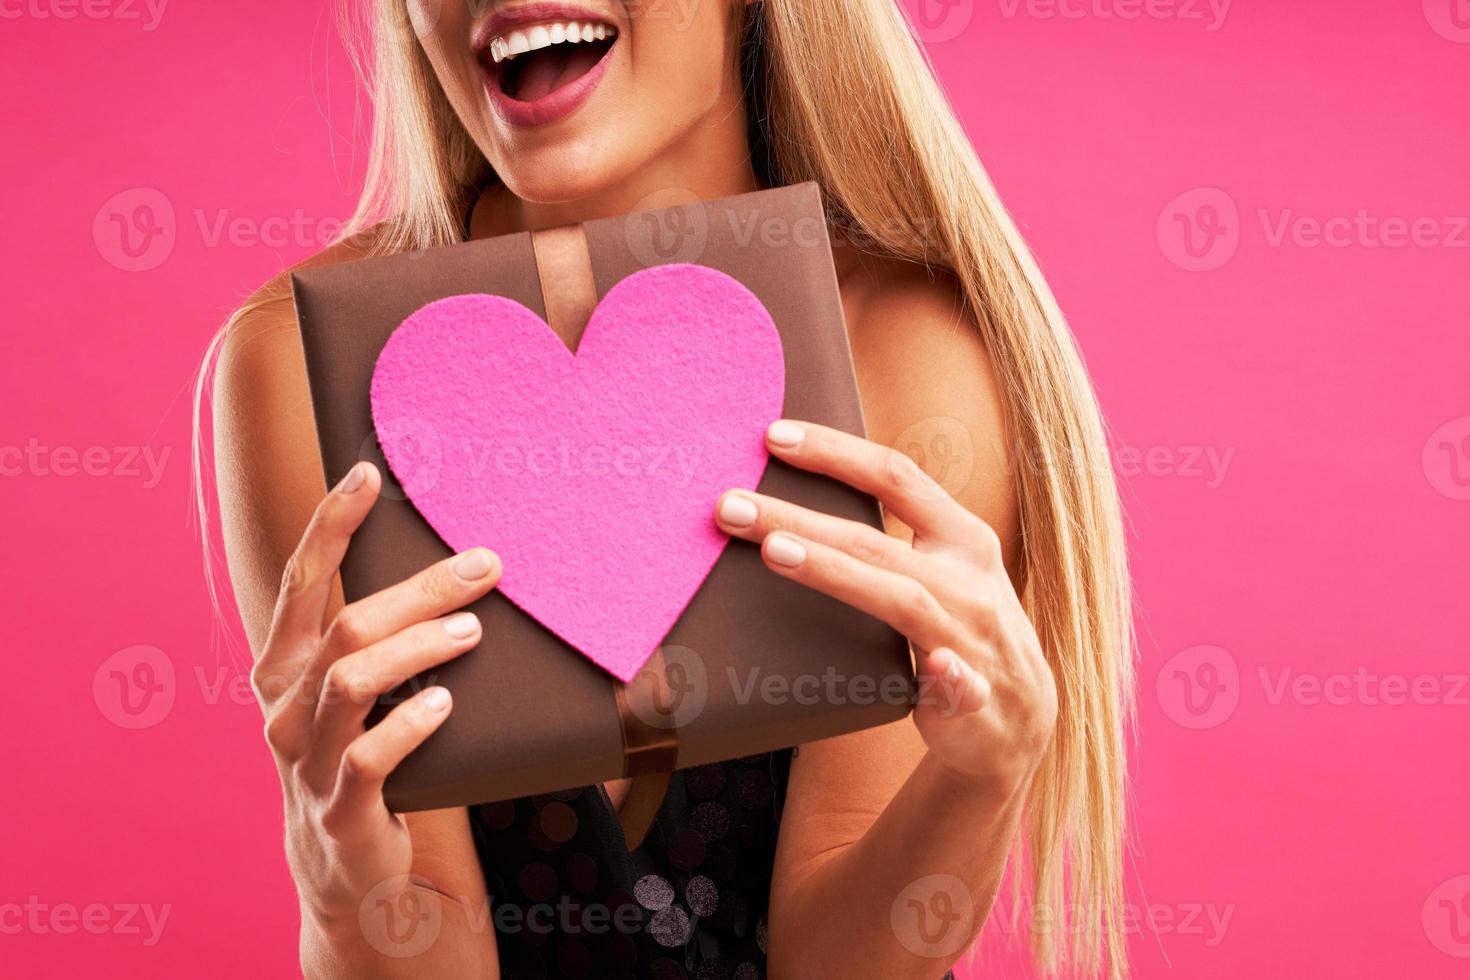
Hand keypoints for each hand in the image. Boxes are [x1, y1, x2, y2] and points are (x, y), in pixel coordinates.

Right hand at [248, 462, 501, 928]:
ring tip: (471, 632)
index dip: (330, 524)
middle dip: (419, 590)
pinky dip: (410, 725)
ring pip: (352, 683)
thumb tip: (453, 566)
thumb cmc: (360, 756)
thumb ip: (375, 639)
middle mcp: (284, 707)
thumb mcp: (354, 694)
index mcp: (283, 667)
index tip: (367, 473)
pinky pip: (371, 758)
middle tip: (484, 566)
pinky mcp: (341, 808)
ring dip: (418, 648)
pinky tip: (445, 705)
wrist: (343, 866)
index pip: (301, 582)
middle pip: (347, 627)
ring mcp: (308, 761)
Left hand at [715, 420, 1057, 796]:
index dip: (836, 452)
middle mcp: (967, 578)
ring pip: (901, 600)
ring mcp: (972, 637)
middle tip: (729, 506)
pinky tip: (933, 668)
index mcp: (960, 537)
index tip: (773, 436)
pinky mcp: (974, 698)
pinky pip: (964, 684)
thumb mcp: (946, 569)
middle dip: (796, 518)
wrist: (1020, 716)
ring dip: (838, 574)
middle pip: (872, 539)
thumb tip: (798, 510)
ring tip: (777, 554)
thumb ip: (889, 540)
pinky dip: (951, 676)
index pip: (896, 476)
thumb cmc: (962, 627)